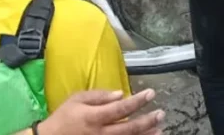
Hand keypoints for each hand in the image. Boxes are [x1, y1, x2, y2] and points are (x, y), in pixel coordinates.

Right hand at [38, 89, 164, 134]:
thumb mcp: (76, 100)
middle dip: (147, 121)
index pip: (121, 108)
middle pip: (129, 128)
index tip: (151, 93)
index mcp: (94, 117)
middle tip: (161, 114)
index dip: (138, 101)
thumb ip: (98, 96)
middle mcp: (100, 133)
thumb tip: (120, 94)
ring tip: (159, 129)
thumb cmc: (63, 117)